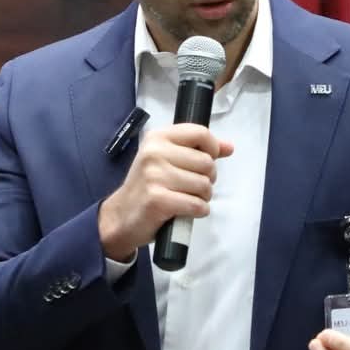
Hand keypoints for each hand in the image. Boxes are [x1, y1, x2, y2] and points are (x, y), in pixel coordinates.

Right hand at [97, 123, 234, 260]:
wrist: (121, 216)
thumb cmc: (148, 186)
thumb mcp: (167, 160)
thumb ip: (198, 150)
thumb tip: (229, 147)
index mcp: (157, 137)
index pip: (200, 133)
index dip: (213, 149)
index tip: (207, 161)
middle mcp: (154, 153)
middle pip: (207, 162)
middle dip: (207, 179)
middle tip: (191, 186)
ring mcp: (155, 176)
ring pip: (204, 185)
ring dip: (202, 197)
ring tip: (186, 199)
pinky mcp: (158, 199)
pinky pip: (197, 204)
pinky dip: (198, 211)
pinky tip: (186, 211)